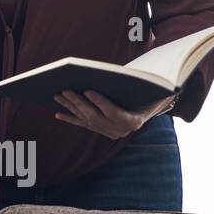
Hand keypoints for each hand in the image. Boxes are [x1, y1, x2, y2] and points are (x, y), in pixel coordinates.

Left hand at [52, 90, 173, 139]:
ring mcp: (107, 132)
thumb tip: (156, 82)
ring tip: (58, 95)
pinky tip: (57, 113)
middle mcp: (119, 130)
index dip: (100, 102)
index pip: (113, 112)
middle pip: (95, 116)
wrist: (147, 111)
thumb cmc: (150, 97)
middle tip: (65, 89)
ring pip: (85, 119)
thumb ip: (152, 89)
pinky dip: (69, 118)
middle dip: (79, 102)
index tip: (88, 90)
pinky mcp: (98, 130)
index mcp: (132, 122)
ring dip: (71, 107)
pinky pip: (82, 124)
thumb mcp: (154, 94)